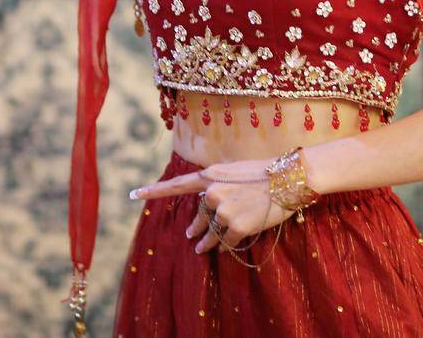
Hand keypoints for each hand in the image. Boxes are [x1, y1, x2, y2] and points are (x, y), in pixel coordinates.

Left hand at [130, 159, 294, 254]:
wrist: (288, 178)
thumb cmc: (264, 173)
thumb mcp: (234, 172)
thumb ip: (216, 187)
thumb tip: (205, 212)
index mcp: (210, 176)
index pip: (177, 186)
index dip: (153, 191)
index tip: (134, 194)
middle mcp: (212, 192)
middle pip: (199, 217)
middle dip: (197, 228)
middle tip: (193, 238)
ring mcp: (224, 210)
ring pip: (210, 233)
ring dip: (208, 242)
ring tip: (202, 249)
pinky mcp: (236, 225)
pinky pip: (226, 242)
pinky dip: (226, 245)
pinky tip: (229, 245)